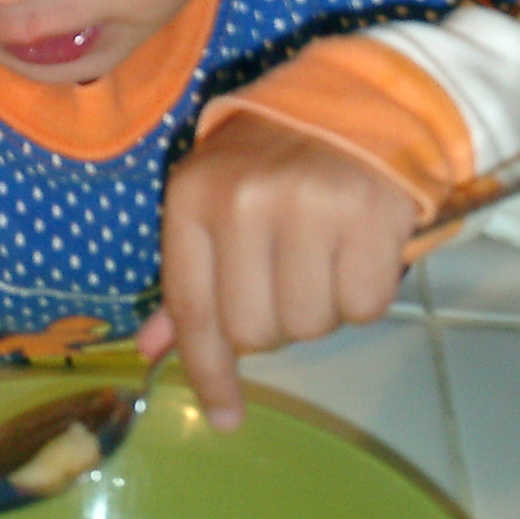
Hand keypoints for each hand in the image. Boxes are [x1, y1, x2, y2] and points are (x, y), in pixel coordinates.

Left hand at [136, 114, 418, 429]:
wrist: (355, 103)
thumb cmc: (271, 158)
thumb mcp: (212, 198)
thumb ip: (187, 276)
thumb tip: (152, 350)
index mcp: (192, 195)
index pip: (192, 307)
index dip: (207, 370)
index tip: (223, 415)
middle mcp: (242, 200)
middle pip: (253, 331)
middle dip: (274, 324)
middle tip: (288, 280)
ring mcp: (306, 206)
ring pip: (309, 325)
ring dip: (320, 308)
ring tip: (323, 256)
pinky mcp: (367, 216)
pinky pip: (364, 308)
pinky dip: (363, 293)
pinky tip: (358, 249)